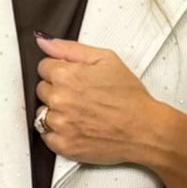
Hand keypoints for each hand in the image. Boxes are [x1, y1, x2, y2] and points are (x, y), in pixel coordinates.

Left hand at [33, 33, 157, 163]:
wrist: (144, 130)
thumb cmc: (129, 96)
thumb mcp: (106, 59)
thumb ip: (69, 48)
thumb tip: (43, 41)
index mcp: (67, 75)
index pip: (43, 67)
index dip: (60, 71)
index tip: (76, 79)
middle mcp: (59, 100)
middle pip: (42, 90)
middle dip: (58, 90)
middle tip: (82, 97)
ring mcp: (60, 125)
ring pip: (42, 114)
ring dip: (56, 112)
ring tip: (80, 114)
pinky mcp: (64, 145)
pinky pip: (46, 137)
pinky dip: (58, 133)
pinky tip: (76, 128)